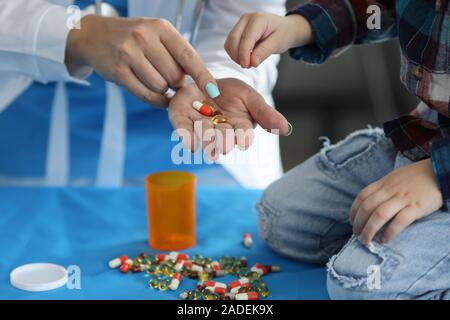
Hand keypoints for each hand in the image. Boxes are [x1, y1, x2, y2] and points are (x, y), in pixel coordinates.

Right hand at [65, 15, 219, 105]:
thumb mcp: (157, 35)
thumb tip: (199, 82)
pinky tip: (156, 95)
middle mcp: (144, 37)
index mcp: (161, 28)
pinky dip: (155, 101)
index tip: (214, 91)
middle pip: (175, 76)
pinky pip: (146, 96)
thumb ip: (177, 54)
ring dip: (163, 90)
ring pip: (161, 87)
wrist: (95, 36)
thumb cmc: (135, 39)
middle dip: (176, 82)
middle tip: (167, 77)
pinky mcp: (118, 72)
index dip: (203, 76)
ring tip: (155, 79)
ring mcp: (129, 54)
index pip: (188, 56)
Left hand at [168, 78, 290, 159]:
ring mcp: (197, 125)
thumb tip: (286, 129)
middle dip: (222, 142)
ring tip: (209, 142)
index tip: (244, 140)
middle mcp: (217, 131)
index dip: (242, 138)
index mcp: (237, 129)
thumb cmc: (231, 92)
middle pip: (221, 139)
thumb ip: (265, 114)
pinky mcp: (180, 117)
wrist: (206, 77)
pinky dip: (185, 136)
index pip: (242, 136)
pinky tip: (190, 144)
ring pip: (202, 135)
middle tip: (224, 146)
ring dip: (205, 140)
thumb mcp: (251, 98)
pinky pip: (181, 128)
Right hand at [225, 12, 312, 68]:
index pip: (246, 38)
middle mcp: (246, 18)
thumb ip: (264, 52)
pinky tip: (244, 58)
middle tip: (249, 66)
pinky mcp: (237, 30)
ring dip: (235, 56)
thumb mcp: (278, 43)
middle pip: (234, 40)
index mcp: (258, 19)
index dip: (244, 54)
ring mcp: (240, 23)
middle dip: (238, 56)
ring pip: (229, 43)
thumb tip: (252, 62)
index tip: (247, 66)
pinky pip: (230, 44)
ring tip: (248, 62)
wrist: (284, 29)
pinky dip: (234, 54)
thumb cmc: (283, 34)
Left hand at [350, 159, 442, 244]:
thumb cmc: (416, 177)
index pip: (361, 197)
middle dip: (358, 224)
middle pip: (367, 208)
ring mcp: (403, 198)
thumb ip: (382, 189)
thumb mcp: (394, 178)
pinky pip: (399, 221)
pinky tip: (385, 240)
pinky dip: (389, 232)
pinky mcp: (416, 207)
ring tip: (366, 241)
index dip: (353, 211)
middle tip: (357, 235)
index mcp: (383, 183)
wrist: (439, 171)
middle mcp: (390, 190)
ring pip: (379, 215)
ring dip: (369, 230)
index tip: (351, 222)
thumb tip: (369, 204)